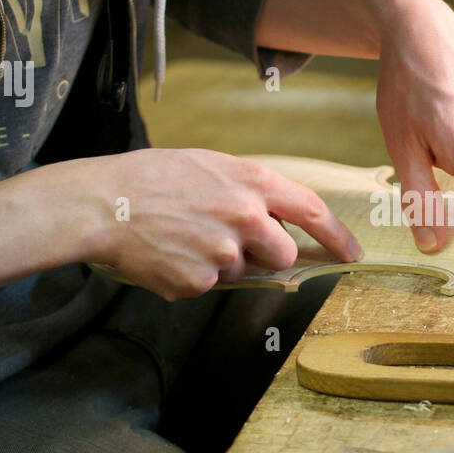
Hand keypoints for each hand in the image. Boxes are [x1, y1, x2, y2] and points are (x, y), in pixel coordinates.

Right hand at [78, 148, 360, 299]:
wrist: (102, 204)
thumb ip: (249, 191)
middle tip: (230, 241)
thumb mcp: (210, 167)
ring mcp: (225, 253)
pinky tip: (169, 254)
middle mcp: (246, 217)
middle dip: (267, 254)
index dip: (337, 235)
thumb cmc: (151, 178)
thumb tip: (277, 220)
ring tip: (187, 239)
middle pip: (284, 254)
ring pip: (245, 271)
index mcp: (252, 183)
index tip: (351, 252)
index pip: (313, 211)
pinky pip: (210, 285)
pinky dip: (193, 275)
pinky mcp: (201, 281)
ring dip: (225, 264)